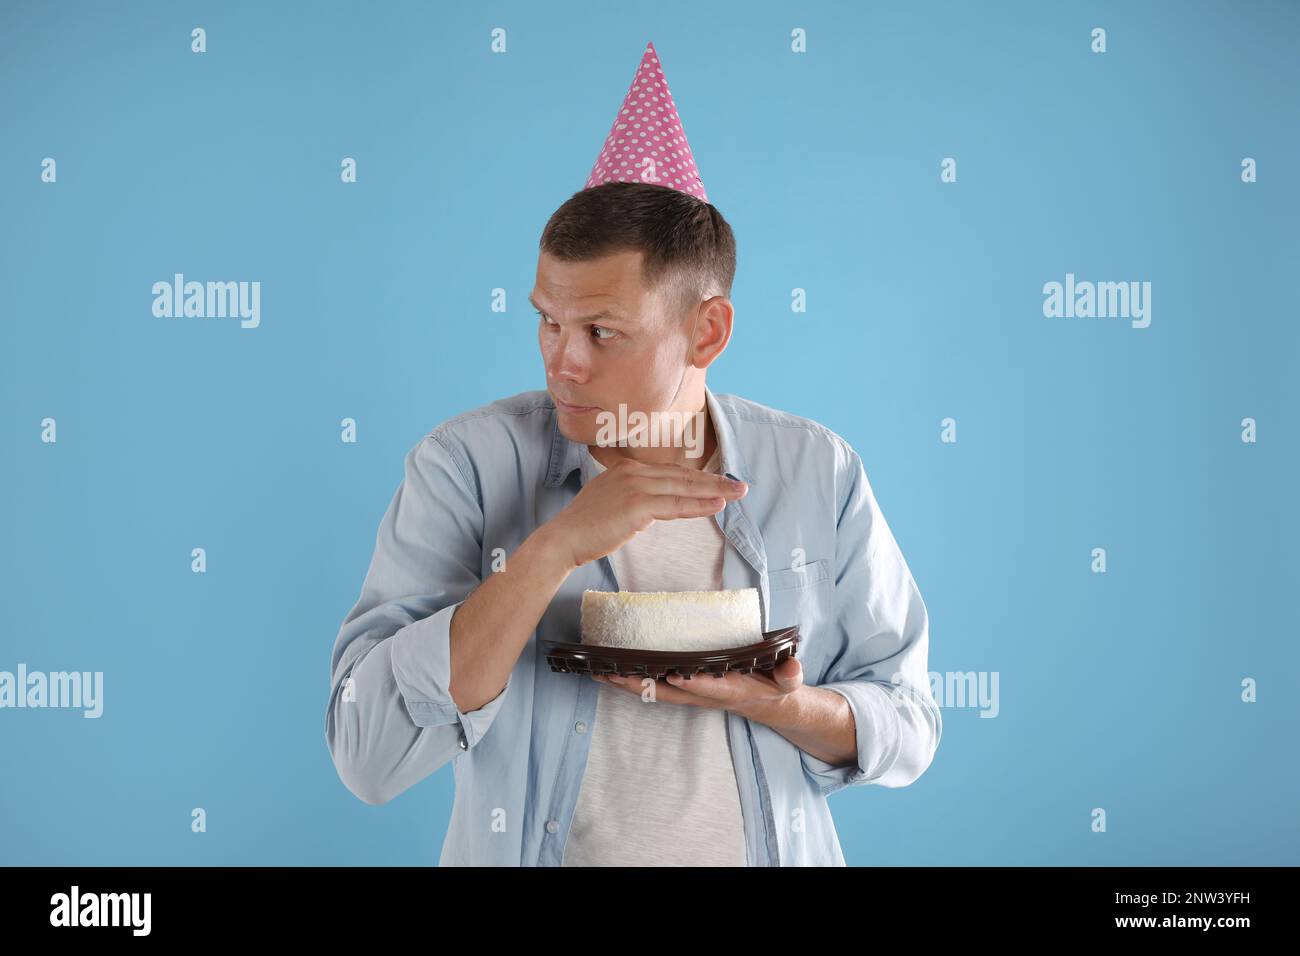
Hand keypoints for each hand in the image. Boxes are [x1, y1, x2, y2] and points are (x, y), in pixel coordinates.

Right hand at [542, 457, 747, 569]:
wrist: (563, 539)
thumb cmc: (585, 527)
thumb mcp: (610, 502)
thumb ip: (633, 497)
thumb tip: (655, 505)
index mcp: (626, 468)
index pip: (670, 472)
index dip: (696, 477)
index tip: (718, 482)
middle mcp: (632, 471)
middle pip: (682, 475)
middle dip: (714, 480)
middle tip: (740, 485)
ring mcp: (635, 486)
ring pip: (683, 487)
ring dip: (714, 490)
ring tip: (738, 493)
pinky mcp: (637, 505)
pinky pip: (676, 505)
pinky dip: (698, 504)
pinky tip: (717, 505)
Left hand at [592, 656, 802, 721]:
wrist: (767, 703)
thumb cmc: (774, 685)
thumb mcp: (787, 681)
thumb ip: (790, 674)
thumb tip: (793, 668)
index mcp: (730, 691)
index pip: (710, 687)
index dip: (694, 683)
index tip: (676, 674)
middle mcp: (705, 696)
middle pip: (668, 693)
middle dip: (641, 685)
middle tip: (614, 674)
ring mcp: (692, 694)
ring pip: (655, 691)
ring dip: (628, 684)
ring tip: (600, 672)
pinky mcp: (684, 690)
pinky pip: (653, 686)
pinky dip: (632, 681)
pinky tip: (611, 671)